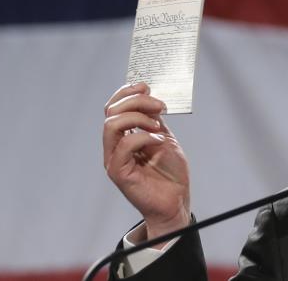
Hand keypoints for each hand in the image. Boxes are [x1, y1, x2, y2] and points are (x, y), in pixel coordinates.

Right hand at [103, 83, 190, 239]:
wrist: (176, 200)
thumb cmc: (170, 173)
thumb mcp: (164, 137)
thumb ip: (154, 119)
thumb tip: (149, 97)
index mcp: (123, 136)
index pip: (113, 107)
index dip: (126, 92)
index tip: (146, 87)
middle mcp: (114, 147)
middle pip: (111, 112)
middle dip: (136, 101)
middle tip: (160, 106)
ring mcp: (114, 159)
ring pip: (111, 125)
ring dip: (138, 118)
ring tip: (158, 125)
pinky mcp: (119, 172)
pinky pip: (124, 145)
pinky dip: (144, 136)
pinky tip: (159, 142)